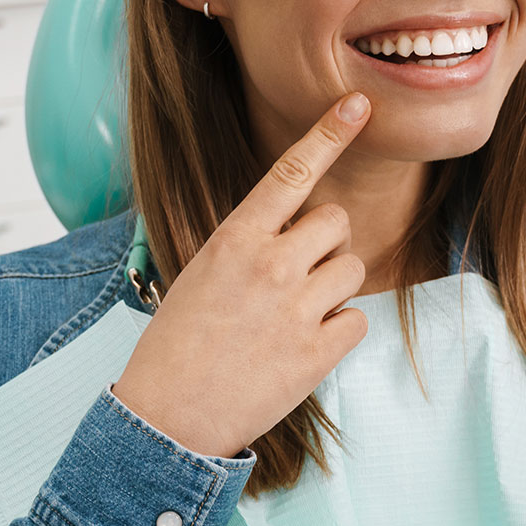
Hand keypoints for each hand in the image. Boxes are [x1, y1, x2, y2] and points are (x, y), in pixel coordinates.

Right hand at [112, 91, 373, 458]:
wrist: (166, 419)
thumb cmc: (179, 343)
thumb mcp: (201, 274)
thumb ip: (249, 243)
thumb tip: (293, 227)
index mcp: (234, 239)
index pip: (290, 172)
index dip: (328, 134)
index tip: (358, 105)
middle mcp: (269, 265)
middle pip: (336, 222)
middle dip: (326, 243)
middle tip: (295, 276)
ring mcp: (296, 308)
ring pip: (353, 267)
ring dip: (334, 286)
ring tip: (295, 314)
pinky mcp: (317, 352)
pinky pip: (358, 319)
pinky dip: (340, 331)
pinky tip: (305, 346)